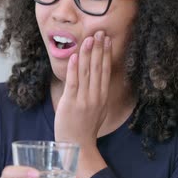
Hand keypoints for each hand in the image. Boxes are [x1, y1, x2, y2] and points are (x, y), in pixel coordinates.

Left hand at [54, 30, 111, 147]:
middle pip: (97, 68)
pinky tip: (74, 56)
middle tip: (99, 32)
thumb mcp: (98, 109)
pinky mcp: (70, 103)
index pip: (105, 70)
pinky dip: (73, 69)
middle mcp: (95, 96)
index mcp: (102, 96)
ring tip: (88, 39)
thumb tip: (97, 77)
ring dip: (87, 54)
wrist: (76, 145)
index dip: (106, 54)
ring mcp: (83, 99)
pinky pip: (73, 83)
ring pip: (86, 72)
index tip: (107, 39)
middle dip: (98, 49)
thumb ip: (97, 93)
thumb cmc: (85, 127)